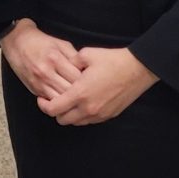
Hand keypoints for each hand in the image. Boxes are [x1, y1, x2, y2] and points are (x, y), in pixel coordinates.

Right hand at [0, 18, 83, 99]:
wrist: (16, 41)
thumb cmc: (40, 41)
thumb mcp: (60, 43)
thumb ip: (75, 57)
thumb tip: (88, 70)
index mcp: (55, 58)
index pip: (77, 77)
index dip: (88, 82)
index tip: (93, 82)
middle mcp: (46, 72)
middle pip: (70, 91)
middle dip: (82, 94)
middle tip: (89, 94)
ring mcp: (39, 82)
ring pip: (60, 100)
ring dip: (71, 102)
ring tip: (79, 100)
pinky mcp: (34, 88)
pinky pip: (50, 102)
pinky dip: (60, 103)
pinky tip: (66, 101)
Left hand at [37, 46, 158, 125]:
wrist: (137, 69)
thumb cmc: (111, 60)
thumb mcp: (84, 55)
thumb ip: (69, 63)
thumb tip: (62, 68)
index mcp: (80, 93)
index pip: (54, 109)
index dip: (43, 105)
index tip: (41, 98)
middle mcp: (89, 108)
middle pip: (62, 120)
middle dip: (55, 111)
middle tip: (52, 100)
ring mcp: (100, 114)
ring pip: (76, 123)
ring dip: (68, 115)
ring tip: (67, 101)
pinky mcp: (109, 115)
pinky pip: (89, 121)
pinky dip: (81, 115)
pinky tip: (81, 102)